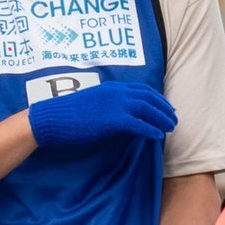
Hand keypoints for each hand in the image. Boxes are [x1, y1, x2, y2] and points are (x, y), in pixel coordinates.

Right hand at [28, 82, 176, 149]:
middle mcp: (116, 92)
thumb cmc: (68, 114)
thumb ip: (109, 105)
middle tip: (174, 119)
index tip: (166, 107)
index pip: (143, 89)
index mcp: (112, 87)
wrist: (51, 118)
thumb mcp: (92, 103)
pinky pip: (138, 124)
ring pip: (147, 109)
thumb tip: (121, 116)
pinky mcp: (111, 119)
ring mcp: (114, 104)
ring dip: (161, 119)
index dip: (158, 99)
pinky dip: (150, 130)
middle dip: (164, 109)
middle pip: (149, 98)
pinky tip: (157, 136)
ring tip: (170, 128)